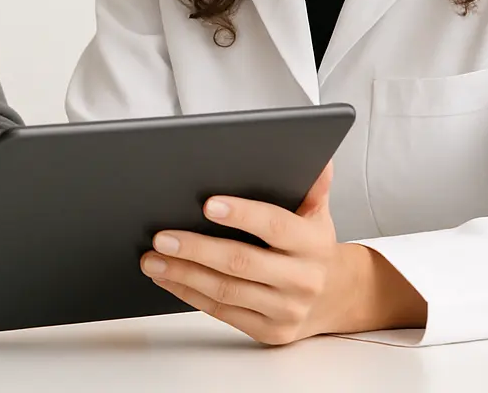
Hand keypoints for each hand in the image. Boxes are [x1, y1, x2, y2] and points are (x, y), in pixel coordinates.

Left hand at [139, 164, 424, 343]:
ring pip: (226, 291)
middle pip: (242, 262)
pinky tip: (167, 278)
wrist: (334, 297)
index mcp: (313, 243)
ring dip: (183, 274)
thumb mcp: (318, 213)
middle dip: (197, 248)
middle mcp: (302, 279)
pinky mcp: (268, 331)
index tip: (207, 203)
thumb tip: (318, 156)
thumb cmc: (312, 246)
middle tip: (161, 235)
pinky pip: (222, 312)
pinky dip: (189, 294)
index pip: (276, 225)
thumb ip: (314, 184)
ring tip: (152, 258)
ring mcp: (285, 309)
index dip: (242, 214)